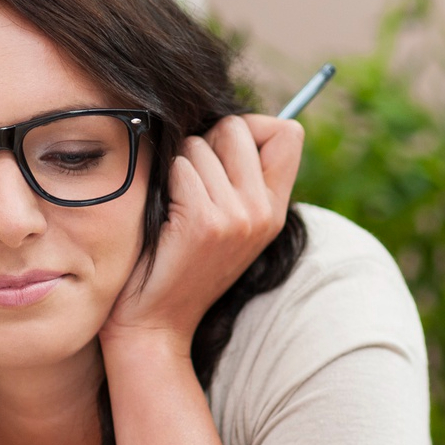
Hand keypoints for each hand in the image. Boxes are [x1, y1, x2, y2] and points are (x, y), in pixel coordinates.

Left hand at [101, 113, 302, 353]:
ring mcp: (237, 218)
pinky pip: (181, 167)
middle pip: (241, 127)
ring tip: (176, 205)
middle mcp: (263, 212)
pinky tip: (166, 216)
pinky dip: (166, 182)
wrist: (156, 323)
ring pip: (203, 144)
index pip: (289, 132)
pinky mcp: (204, 223)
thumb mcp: (227, 224)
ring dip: (179, 164)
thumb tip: (229, 121)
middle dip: (208, 140)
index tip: (224, 152)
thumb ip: (239, 178)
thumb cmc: (179, 264)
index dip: (252, 128)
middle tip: (191, 183)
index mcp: (275, 210)